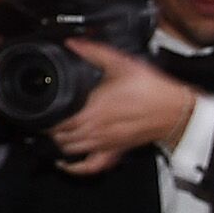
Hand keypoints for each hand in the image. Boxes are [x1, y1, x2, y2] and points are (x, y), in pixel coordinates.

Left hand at [43, 41, 197, 176]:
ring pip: (71, 151)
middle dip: (49, 130)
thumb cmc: (150, 89)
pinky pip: (91, 167)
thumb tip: (73, 43)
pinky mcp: (115, 152)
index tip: (38, 110)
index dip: (45, 117)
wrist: (175, 110)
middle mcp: (94, 131)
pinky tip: (66, 165)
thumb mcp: (121, 63)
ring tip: (53, 135)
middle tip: (45, 120)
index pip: (58, 121)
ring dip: (59, 144)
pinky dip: (76, 169)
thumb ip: (94, 52)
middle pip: (60, 137)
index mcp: (92, 110)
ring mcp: (104, 144)